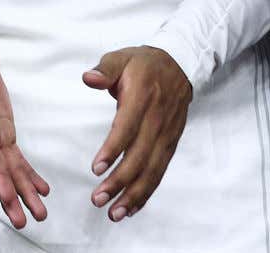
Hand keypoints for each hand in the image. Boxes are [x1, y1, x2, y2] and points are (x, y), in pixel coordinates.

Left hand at [83, 46, 191, 220]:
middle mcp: (157, 120)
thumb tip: (89, 78)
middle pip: (140, 157)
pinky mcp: (170, 144)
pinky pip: (159, 172)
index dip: (113, 150)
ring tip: (114, 213)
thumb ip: (105, 69)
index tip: (96, 168)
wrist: (180, 65)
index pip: (127, 128)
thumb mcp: (122, 57)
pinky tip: (131, 207)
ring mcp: (166, 135)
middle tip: (98, 199)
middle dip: (119, 182)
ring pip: (152, 171)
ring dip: (133, 194)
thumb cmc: (144, 64)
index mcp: (143, 98)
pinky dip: (146, 192)